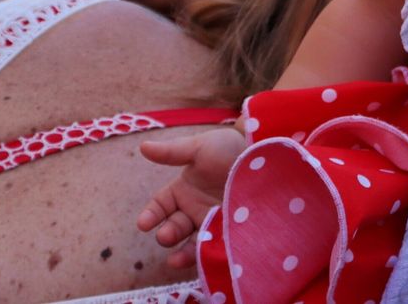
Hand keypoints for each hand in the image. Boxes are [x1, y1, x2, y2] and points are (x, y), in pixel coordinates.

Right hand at [136, 125, 248, 266]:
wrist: (264, 152)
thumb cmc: (229, 147)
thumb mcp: (200, 148)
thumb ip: (172, 152)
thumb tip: (142, 146)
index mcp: (183, 190)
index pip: (159, 207)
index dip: (151, 215)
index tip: (143, 224)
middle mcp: (195, 208)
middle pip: (175, 227)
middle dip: (168, 234)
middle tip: (165, 236)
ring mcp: (213, 220)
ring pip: (193, 241)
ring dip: (183, 252)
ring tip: (175, 260)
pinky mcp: (231, 230)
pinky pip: (216, 245)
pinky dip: (208, 253)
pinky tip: (204, 257)